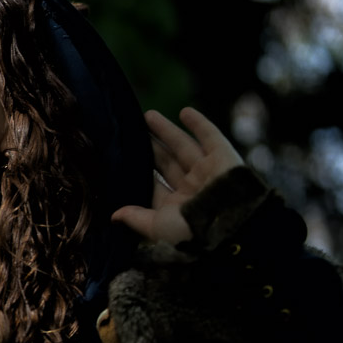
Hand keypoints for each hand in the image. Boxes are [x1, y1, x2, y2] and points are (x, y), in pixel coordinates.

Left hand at [111, 107, 243, 244]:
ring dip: (167, 130)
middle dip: (151, 147)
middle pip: (166, 161)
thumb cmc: (190, 231)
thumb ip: (136, 218)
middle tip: (134, 131)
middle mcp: (192, 187)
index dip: (140, 172)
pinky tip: (185, 111)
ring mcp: (208, 171)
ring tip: (148, 115)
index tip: (122, 158)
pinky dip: (199, 124)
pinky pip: (211, 136)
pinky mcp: (224, 157)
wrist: (228, 223)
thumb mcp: (156, 227)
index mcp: (177, 206)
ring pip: (183, 146)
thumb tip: (113, 216)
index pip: (155, 185)